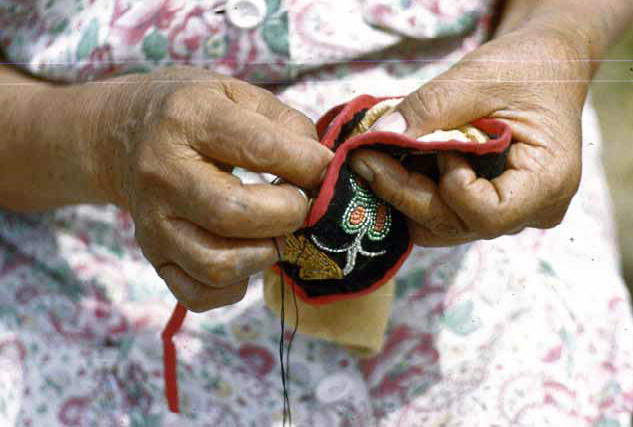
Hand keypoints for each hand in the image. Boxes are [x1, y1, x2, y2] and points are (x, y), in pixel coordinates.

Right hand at [96, 66, 331, 310]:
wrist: (121, 134)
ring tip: (271, 230)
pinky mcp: (153, 255)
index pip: (259, 149)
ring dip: (264, 254)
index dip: (307, 165)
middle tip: (296, 203)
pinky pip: (199, 295)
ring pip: (218, 266)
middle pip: (235, 215)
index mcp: (188, 119)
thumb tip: (322, 172)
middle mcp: (163, 173)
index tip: (322, 169)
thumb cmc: (191, 113)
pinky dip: (236, 286)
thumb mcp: (237, 94)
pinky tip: (244, 254)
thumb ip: (287, 125)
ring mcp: (153, 222)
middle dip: (287, 214)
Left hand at [349, 26, 588, 245]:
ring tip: (378, 157)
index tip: (440, 146)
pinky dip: (416, 192)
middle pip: (455, 225)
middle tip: (364, 155)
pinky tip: (396, 163)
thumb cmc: (525, 68)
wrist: (547, 70)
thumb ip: (430, 106)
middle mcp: (532, 211)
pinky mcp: (490, 209)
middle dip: (405, 192)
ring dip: (405, 194)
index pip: (487, 214)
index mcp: (548, 182)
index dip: (451, 187)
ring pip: (442, 227)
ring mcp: (511, 215)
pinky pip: (444, 215)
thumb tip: (377, 135)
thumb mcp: (479, 76)